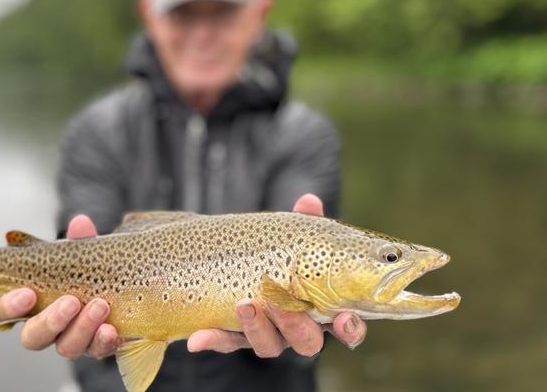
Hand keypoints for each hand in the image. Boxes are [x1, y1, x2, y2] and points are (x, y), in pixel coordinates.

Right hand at [0, 215, 120, 358]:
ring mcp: (72, 340)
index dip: (12, 305)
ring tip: (100, 306)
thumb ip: (79, 242)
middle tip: (70, 302)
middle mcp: (48, 327)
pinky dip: (103, 341)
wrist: (122, 289)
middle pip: (34, 337)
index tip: (28, 293)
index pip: (7, 312)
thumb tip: (80, 224)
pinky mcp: (97, 346)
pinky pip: (97, 351)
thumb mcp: (83, 254)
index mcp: (33, 304)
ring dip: (82, 327)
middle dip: (51, 321)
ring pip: (66, 347)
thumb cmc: (89, 272)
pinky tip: (111, 329)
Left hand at [186, 194, 367, 356]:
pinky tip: (197, 339)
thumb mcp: (294, 236)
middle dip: (296, 325)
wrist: (242, 260)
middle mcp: (299, 329)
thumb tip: (308, 201)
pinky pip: (227, 342)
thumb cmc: (284, 252)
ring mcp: (269, 335)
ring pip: (269, 345)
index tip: (345, 319)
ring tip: (244, 303)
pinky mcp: (237, 336)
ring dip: (257, 327)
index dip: (350, 328)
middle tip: (282, 302)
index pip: (346, 328)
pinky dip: (213, 340)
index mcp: (324, 309)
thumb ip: (305, 221)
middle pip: (306, 341)